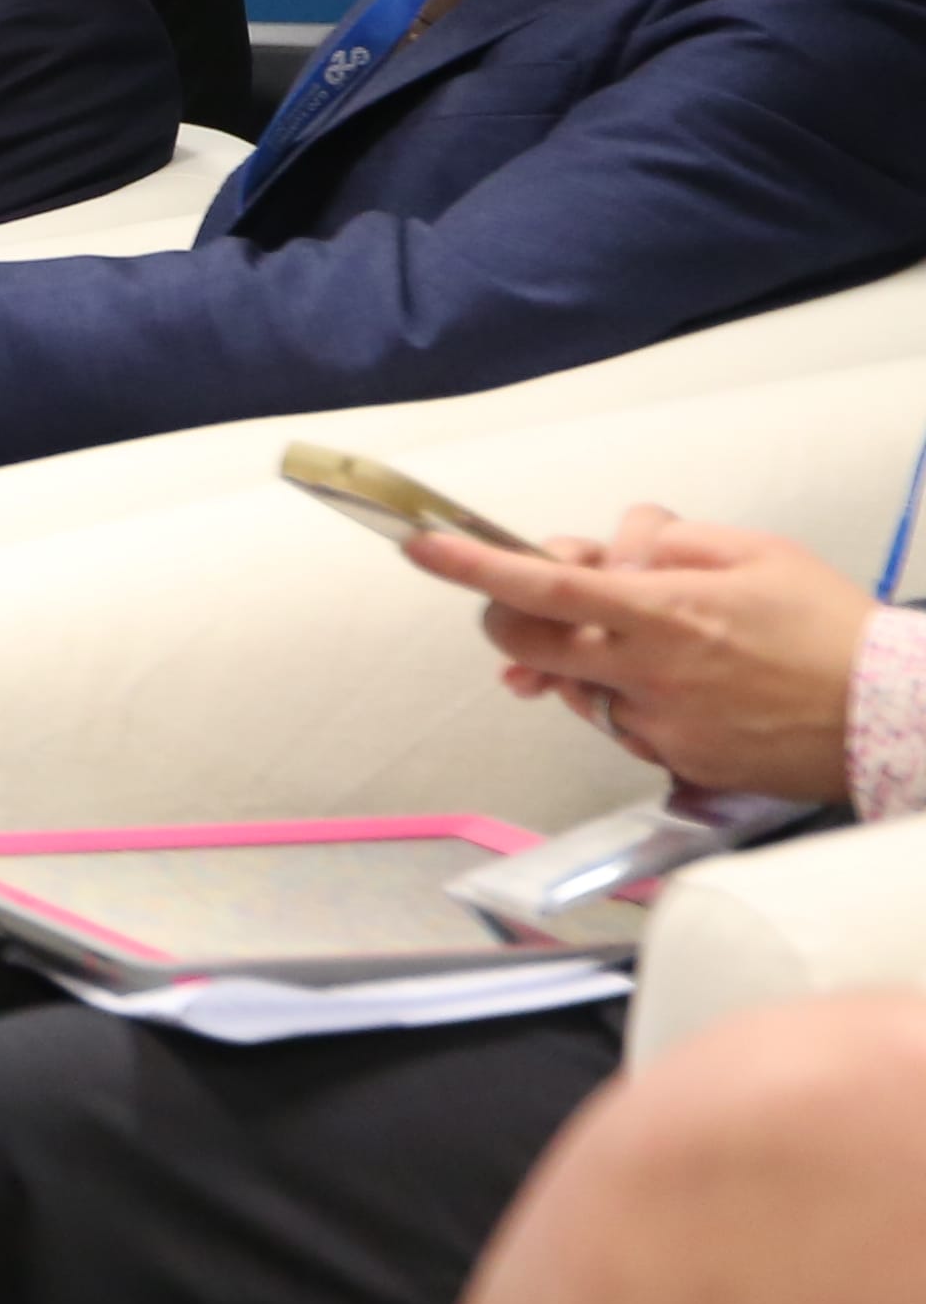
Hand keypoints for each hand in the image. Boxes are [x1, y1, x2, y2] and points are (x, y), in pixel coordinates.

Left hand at [397, 506, 872, 802]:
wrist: (892, 716)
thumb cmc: (831, 630)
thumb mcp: (755, 553)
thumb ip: (667, 542)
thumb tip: (612, 549)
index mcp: (665, 611)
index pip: (545, 584)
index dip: (475, 565)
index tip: (424, 545)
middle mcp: (648, 672)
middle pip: (528, 640)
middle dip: (507, 611)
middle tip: (533, 591)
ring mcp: (657, 723)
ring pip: (572, 682)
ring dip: (580, 654)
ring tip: (645, 634)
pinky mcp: (672, 761)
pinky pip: (618, 721)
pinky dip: (625, 695)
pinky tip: (678, 682)